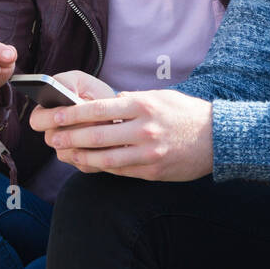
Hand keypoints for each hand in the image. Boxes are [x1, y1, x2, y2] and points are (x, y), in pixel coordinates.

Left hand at [28, 84, 212, 180]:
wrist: (218, 138)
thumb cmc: (187, 113)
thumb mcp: (160, 97)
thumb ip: (133, 101)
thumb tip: (107, 103)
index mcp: (143, 106)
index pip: (98, 109)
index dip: (72, 114)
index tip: (54, 115)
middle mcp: (144, 129)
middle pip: (97, 136)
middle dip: (69, 138)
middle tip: (52, 138)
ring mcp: (148, 153)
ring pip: (105, 158)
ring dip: (81, 157)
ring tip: (65, 154)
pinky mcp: (152, 171)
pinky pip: (120, 170)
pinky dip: (102, 168)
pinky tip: (89, 164)